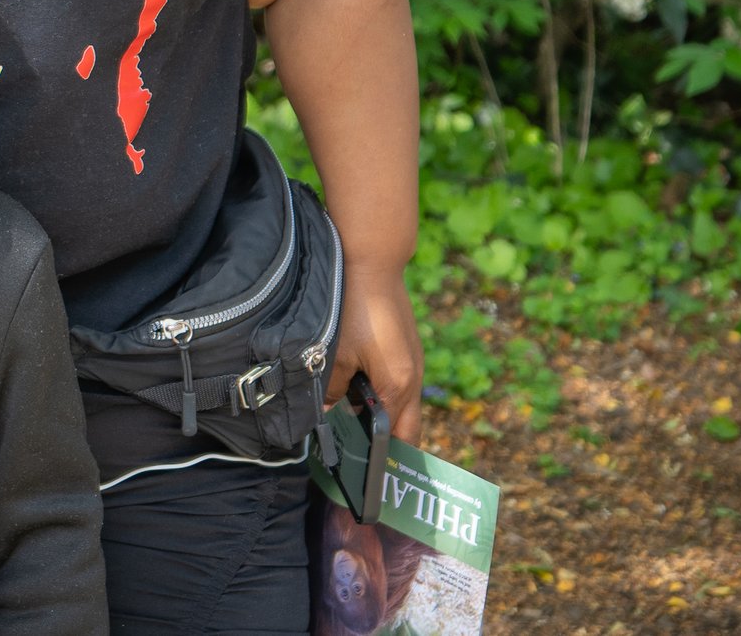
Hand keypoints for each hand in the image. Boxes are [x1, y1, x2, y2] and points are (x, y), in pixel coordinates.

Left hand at [328, 262, 424, 444]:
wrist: (372, 259)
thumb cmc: (354, 307)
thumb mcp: (335, 353)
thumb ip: (332, 390)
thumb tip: (326, 411)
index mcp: (399, 386)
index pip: (397, 441)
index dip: (381, 461)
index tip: (364, 480)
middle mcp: (413, 378)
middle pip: (405, 428)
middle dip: (385, 445)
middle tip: (359, 460)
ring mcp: (412, 361)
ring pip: (399, 404)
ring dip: (379, 416)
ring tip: (349, 427)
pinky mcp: (405, 347)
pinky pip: (396, 382)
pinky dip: (379, 394)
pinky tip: (353, 390)